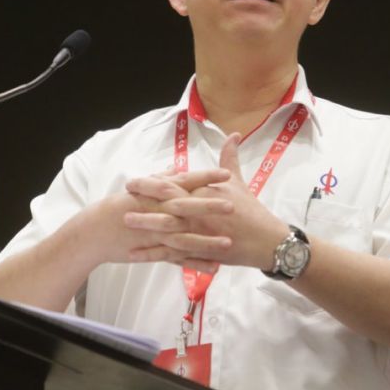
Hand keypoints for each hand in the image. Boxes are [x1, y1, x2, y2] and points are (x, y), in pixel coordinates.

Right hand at [81, 168, 233, 268]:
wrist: (95, 231)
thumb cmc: (117, 207)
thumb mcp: (138, 189)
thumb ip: (160, 178)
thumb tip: (175, 167)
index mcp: (156, 194)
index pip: (184, 182)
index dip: (205, 177)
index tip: (226, 173)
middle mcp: (157, 212)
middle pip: (187, 208)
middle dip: (211, 207)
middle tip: (234, 204)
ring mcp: (156, 233)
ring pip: (186, 237)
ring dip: (208, 241)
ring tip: (229, 242)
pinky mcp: (154, 251)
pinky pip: (178, 259)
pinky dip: (196, 264)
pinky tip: (214, 268)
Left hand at [124, 133, 288, 269]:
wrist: (266, 240)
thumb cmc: (251, 210)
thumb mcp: (239, 182)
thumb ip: (230, 158)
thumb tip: (233, 134)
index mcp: (204, 193)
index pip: (173, 184)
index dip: (151, 182)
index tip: (133, 180)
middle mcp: (198, 211)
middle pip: (165, 203)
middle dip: (142, 199)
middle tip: (123, 195)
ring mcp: (198, 232)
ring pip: (165, 228)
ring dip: (144, 225)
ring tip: (124, 221)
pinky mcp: (199, 251)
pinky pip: (172, 254)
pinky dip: (153, 254)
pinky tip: (134, 255)